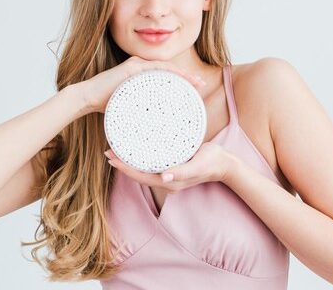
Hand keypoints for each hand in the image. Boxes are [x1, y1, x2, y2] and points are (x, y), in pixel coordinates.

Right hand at [76, 55, 206, 114]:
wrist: (87, 98)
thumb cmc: (105, 105)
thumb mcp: (128, 107)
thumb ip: (140, 111)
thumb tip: (151, 128)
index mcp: (141, 76)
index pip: (166, 76)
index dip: (182, 80)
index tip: (196, 89)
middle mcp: (140, 67)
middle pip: (169, 71)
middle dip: (187, 77)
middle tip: (201, 85)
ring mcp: (136, 66)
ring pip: (166, 68)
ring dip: (182, 74)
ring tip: (196, 83)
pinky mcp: (132, 68)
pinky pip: (155, 68)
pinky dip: (169, 73)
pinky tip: (180, 79)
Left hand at [104, 142, 236, 191]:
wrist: (224, 163)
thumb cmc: (212, 163)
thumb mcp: (198, 166)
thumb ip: (181, 172)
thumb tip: (163, 177)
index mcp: (169, 182)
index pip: (141, 176)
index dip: (125, 168)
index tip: (111, 157)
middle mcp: (166, 180)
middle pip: (139, 174)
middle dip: (122, 164)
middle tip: (108, 150)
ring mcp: (168, 175)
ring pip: (144, 169)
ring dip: (129, 161)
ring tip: (116, 149)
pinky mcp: (172, 167)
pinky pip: (151, 164)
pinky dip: (140, 157)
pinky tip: (135, 150)